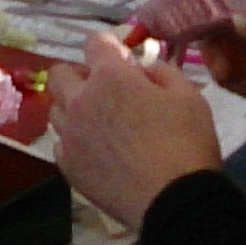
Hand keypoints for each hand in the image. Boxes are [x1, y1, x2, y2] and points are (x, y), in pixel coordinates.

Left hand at [47, 35, 227, 227]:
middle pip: (59, 74)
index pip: (94, 42)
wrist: (175, 202)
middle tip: (104, 90)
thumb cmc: (186, 144)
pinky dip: (74, 141)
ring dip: (73, 108)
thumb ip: (162, 72)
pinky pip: (61, 143)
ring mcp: (70, 135)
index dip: (109, 46)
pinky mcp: (68, 166)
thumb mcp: (189, 96)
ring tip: (100, 123)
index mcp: (110, 77)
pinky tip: (96, 151)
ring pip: (56, 109)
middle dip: (79, 74)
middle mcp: (80, 101)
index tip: (122, 58)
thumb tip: (143, 69)